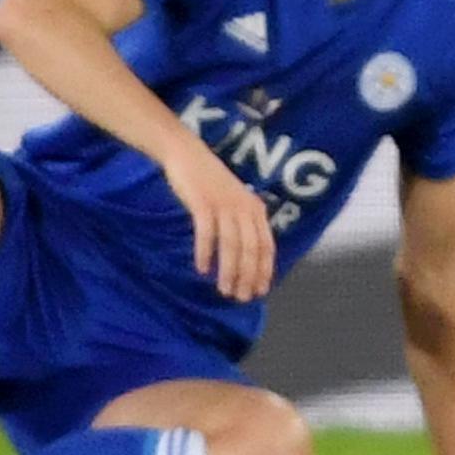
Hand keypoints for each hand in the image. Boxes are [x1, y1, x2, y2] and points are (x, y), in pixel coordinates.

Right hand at [161, 138, 276, 303]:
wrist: (189, 156)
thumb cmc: (211, 184)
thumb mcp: (235, 203)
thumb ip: (242, 225)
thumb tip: (247, 257)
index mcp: (256, 209)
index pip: (266, 245)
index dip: (264, 270)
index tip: (260, 291)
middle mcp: (245, 207)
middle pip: (251, 248)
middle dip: (248, 275)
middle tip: (241, 297)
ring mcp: (225, 205)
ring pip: (232, 244)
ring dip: (229, 270)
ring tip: (224, 290)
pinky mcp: (204, 203)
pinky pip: (207, 233)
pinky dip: (205, 253)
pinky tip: (202, 269)